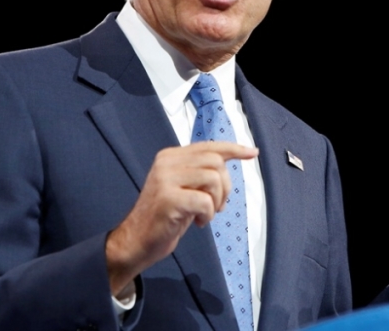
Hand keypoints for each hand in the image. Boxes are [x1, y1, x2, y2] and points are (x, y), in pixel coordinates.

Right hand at [105, 141, 257, 294]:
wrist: (136, 241)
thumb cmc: (164, 217)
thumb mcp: (184, 187)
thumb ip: (201, 172)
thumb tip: (230, 162)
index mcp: (170, 156)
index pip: (209, 146)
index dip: (234, 149)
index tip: (252, 153)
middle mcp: (166, 163)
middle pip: (215, 161)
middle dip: (225, 186)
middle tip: (217, 205)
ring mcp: (166, 180)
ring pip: (213, 179)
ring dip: (217, 201)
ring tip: (205, 214)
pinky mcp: (169, 199)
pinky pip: (205, 201)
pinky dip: (208, 214)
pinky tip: (197, 222)